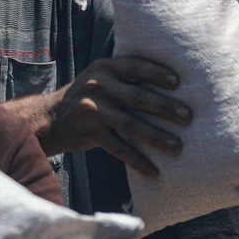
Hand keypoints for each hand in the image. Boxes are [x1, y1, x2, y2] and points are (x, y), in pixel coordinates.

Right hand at [38, 56, 188, 176]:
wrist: (50, 118)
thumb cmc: (88, 98)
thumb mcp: (101, 78)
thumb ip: (125, 78)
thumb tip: (172, 86)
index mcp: (105, 68)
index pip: (136, 66)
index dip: (157, 73)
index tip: (179, 82)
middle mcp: (99, 85)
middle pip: (139, 97)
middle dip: (166, 107)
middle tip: (188, 117)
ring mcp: (93, 109)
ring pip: (131, 124)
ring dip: (157, 137)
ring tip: (178, 147)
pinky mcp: (89, 131)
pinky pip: (119, 148)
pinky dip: (138, 161)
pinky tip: (154, 172)